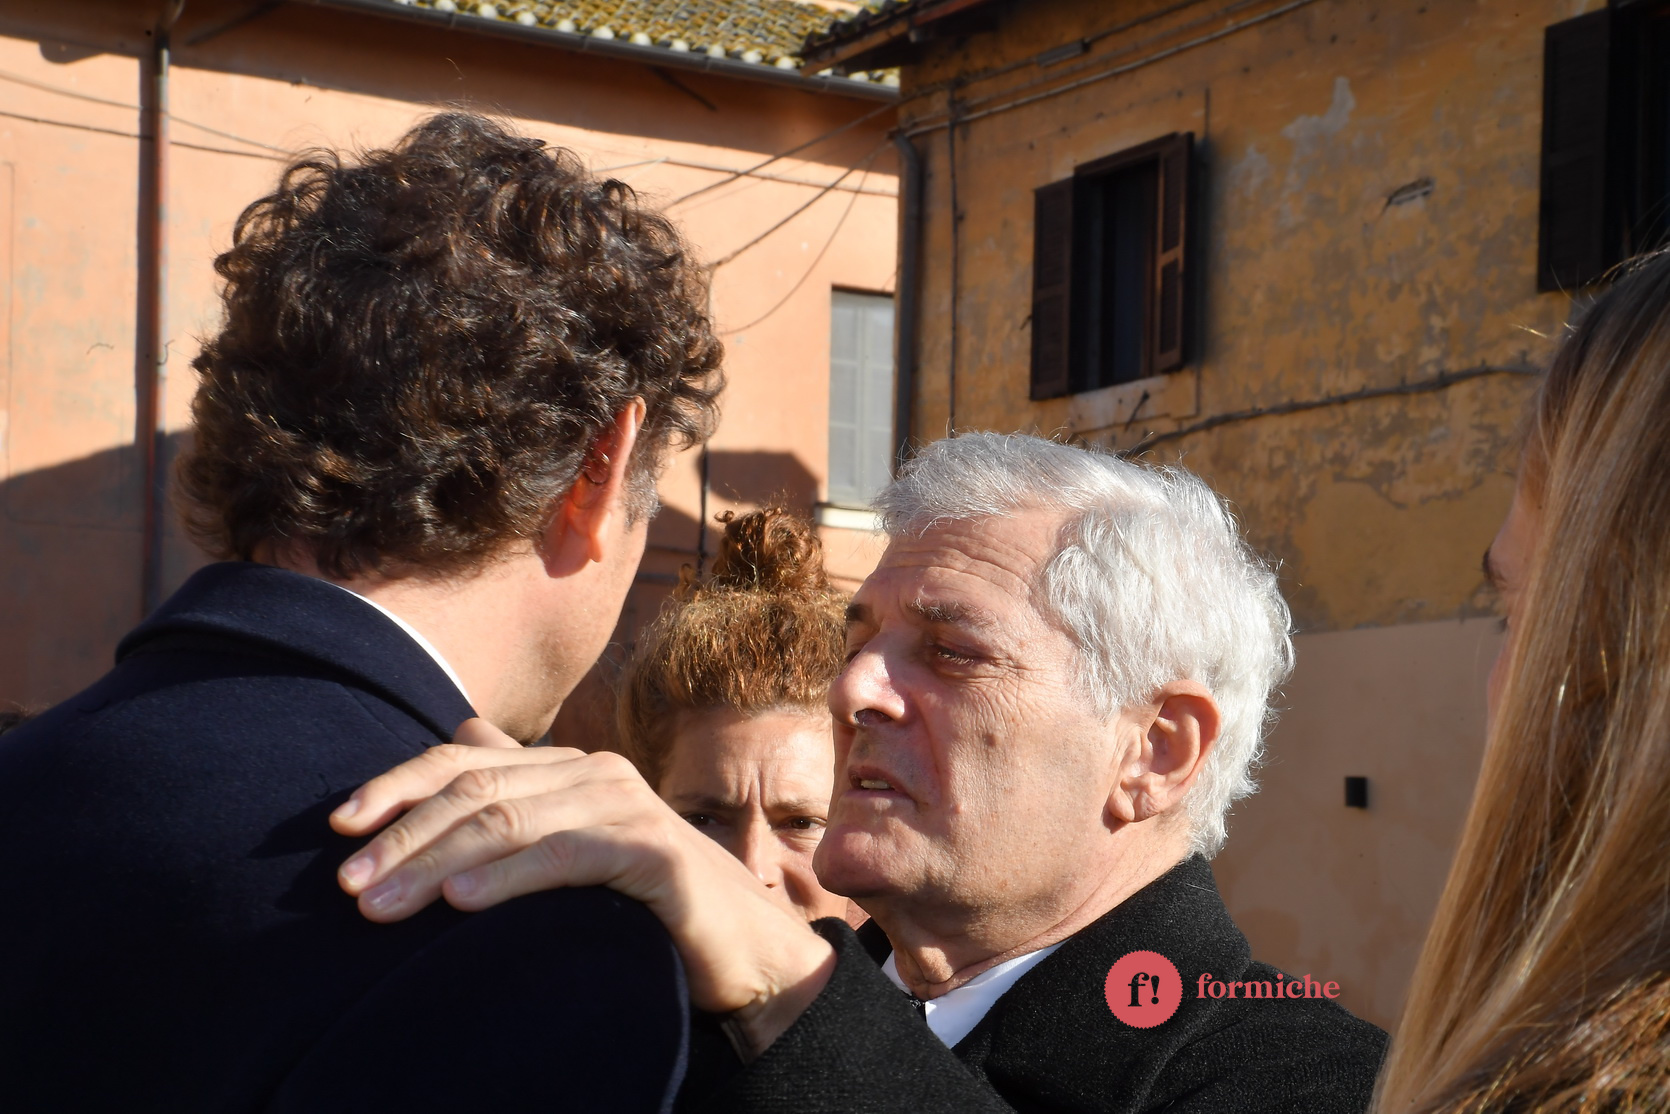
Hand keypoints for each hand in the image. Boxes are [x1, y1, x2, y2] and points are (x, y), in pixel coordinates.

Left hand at [330, 720, 835, 1055]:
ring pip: (511, 818)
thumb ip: (521, 795)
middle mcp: (593, 773)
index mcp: (567, 768)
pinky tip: (460, 901)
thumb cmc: (647, 906)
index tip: (339, 824)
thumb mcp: (573, 849)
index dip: (398, 784)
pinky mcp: (652, 850)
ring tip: (381, 904)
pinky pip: (566, 856)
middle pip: (478, 787)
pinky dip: (508, 877)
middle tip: (348, 885)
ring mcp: (625, 805)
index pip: (465, 758)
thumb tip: (461, 731)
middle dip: (403, 834)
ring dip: (435, 861)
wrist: (746, 950)